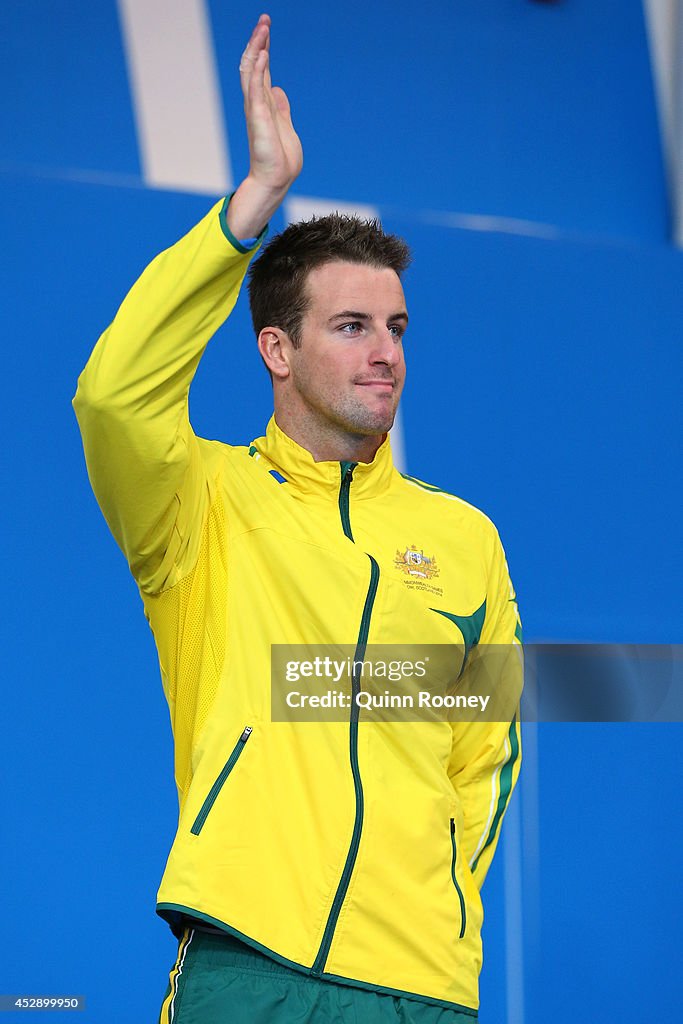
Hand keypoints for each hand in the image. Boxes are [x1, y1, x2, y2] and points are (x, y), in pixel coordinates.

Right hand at [227, 14, 302, 237]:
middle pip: (253, 65)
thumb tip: (278, 90)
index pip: (261, 69)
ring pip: (252, 72)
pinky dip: (257, 72)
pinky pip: (255, 90)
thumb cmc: (280, 158)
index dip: (263, 48)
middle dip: (258, 41)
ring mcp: (255, 110)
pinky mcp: (258, 119)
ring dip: (256, 49)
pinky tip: (261, 55)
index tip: (266, 27)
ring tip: (262, 28)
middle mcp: (256, 103)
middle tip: (264, 19)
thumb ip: (280, 107)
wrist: (277, 179)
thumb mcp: (285, 125)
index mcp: (264, 103)